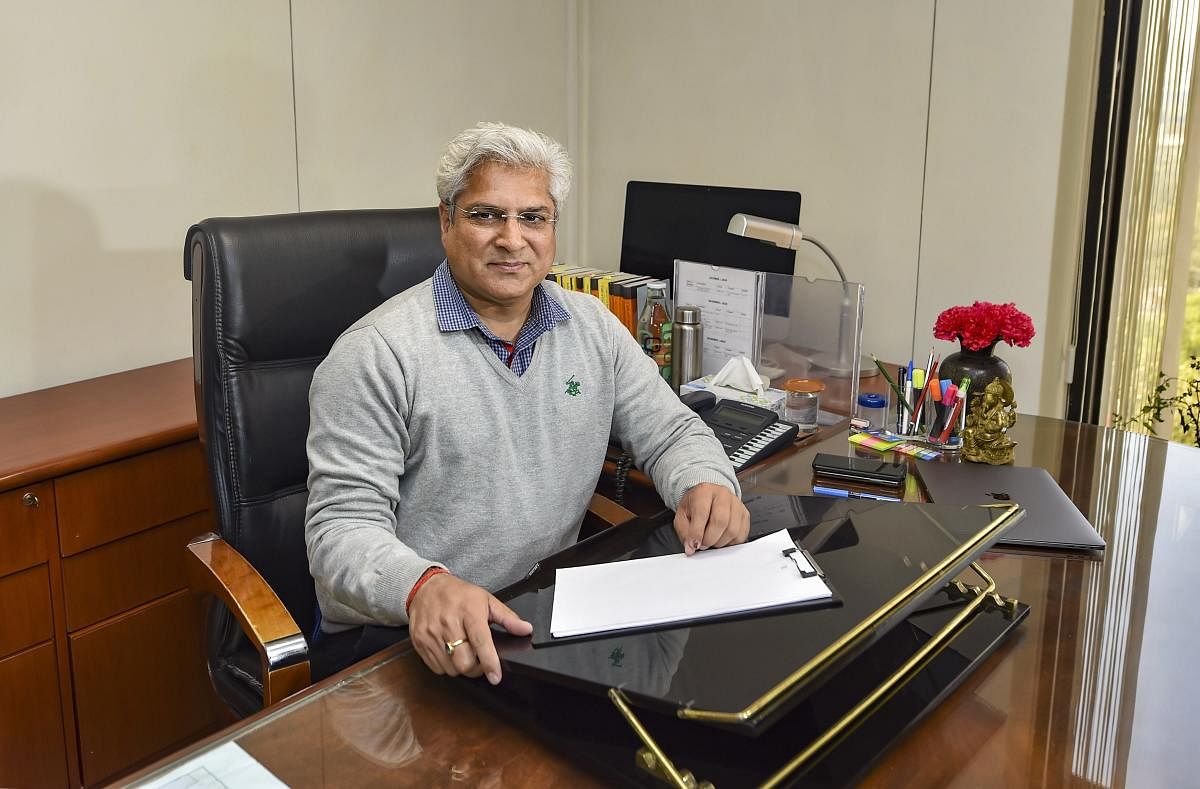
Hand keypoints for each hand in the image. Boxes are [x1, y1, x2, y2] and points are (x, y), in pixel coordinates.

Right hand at [406, 573, 531, 684]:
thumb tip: (525, 629)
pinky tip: (450, 652)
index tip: (496, 676)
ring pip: (450, 668)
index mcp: (468, 611)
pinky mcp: (419, 642)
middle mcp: (448, 623)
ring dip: (461, 667)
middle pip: (464, 662)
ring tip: (464, 653)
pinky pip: (436, 667)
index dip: (489, 662)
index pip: (480, 642)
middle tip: (480, 661)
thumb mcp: (486, 599)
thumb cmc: (458, 594)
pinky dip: (446, 666)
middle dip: (476, 668)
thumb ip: (507, 617)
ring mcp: (431, 634)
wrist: (426, 587)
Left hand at [674, 483, 749, 555]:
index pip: (702, 513)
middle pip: (721, 521)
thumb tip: (691, 547)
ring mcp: (737, 504)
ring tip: (710, 541)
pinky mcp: (745, 515)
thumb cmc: (694, 506)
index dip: (697, 533)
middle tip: (702, 545)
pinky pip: (741, 535)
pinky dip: (730, 543)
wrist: (707, 498)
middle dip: (710, 539)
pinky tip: (720, 539)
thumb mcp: (682, 516)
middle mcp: (723, 494)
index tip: (693, 545)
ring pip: (732, 530)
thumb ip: (684, 532)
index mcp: (704, 491)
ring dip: (719, 542)